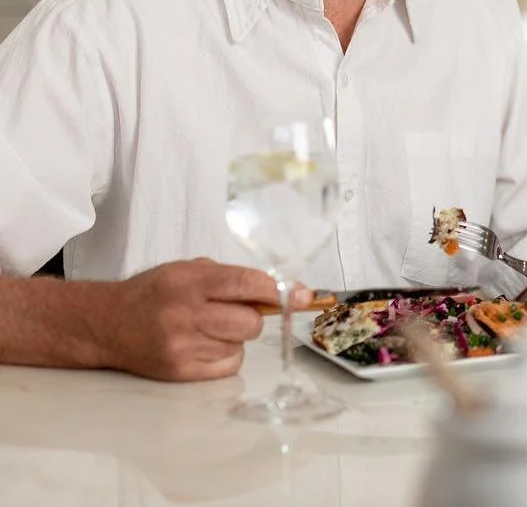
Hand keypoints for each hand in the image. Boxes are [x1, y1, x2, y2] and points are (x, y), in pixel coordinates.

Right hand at [88, 258, 301, 381]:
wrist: (106, 324)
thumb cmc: (153, 293)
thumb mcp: (187, 271)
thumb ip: (230, 278)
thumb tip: (281, 290)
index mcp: (189, 282)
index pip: (247, 284)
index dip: (279, 291)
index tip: (304, 295)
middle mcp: (185, 314)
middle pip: (250, 322)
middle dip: (253, 317)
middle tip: (234, 312)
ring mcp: (182, 346)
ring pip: (240, 345)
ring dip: (235, 337)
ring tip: (207, 328)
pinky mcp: (180, 372)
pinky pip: (228, 366)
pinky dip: (226, 356)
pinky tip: (204, 345)